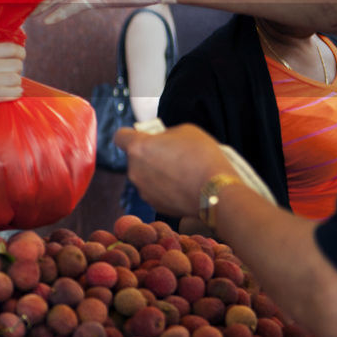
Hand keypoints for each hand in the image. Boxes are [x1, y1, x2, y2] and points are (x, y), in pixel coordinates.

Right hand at [0, 42, 24, 124]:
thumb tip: (16, 53)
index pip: (10, 48)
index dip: (20, 54)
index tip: (19, 59)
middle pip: (15, 65)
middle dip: (18, 72)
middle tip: (12, 76)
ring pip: (13, 80)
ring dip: (16, 85)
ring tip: (11, 87)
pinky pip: (6, 94)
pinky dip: (13, 95)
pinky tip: (11, 94)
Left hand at [113, 124, 237, 218]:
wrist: (216, 192)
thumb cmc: (202, 156)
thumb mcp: (185, 131)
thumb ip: (166, 135)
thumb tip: (162, 142)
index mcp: (138, 147)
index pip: (120, 136)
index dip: (132, 134)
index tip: (145, 136)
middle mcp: (134, 170)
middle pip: (136, 157)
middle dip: (150, 154)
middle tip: (172, 154)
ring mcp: (143, 190)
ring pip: (145, 175)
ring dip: (157, 172)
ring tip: (182, 171)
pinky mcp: (154, 205)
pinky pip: (155, 191)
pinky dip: (165, 188)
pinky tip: (184, 185)